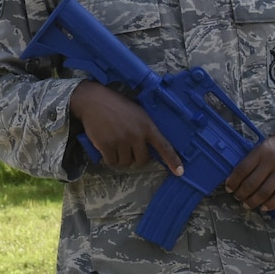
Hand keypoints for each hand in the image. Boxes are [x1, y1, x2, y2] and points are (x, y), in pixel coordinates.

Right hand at [70, 81, 184, 173]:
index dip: (173, 160)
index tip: (180, 172)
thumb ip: (145, 129)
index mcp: (147, 126)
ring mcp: (121, 141)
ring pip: (125, 163)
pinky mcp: (107, 145)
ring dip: (120, 158)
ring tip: (114, 143)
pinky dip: (108, 158)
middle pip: (142, 160)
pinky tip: (106, 146)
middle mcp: (136, 135)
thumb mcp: (138, 113)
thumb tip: (149, 148)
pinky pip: (111, 162)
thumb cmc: (117, 106)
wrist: (95, 101)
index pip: (164, 146)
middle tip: (127, 148)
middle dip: (135, 158)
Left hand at [222, 118, 274, 211]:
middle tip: (238, 198)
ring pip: (264, 192)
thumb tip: (239, 175)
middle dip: (241, 194)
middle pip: (251, 183)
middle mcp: (271, 160)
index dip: (233, 181)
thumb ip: (255, 158)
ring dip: (253, 201)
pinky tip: (264, 207)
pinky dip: (270, 204)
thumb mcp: (266, 144)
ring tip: (248, 204)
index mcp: (261, 150)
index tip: (228, 188)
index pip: (242, 169)